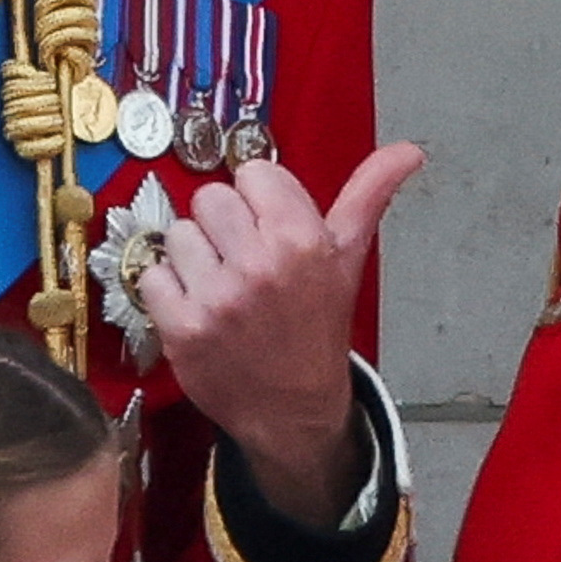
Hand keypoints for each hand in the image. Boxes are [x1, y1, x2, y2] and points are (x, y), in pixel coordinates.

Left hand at [142, 139, 418, 524]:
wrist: (294, 410)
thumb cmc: (317, 327)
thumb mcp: (348, 259)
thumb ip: (370, 195)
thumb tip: (409, 152)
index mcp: (301, 239)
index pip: (252, 172)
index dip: (257, 200)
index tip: (268, 229)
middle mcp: (260, 264)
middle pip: (210, 197)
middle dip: (223, 225)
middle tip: (242, 260)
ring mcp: (218, 298)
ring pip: (177, 234)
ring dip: (193, 258)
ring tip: (221, 287)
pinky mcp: (182, 327)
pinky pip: (151, 276)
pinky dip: (167, 292)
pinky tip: (198, 309)